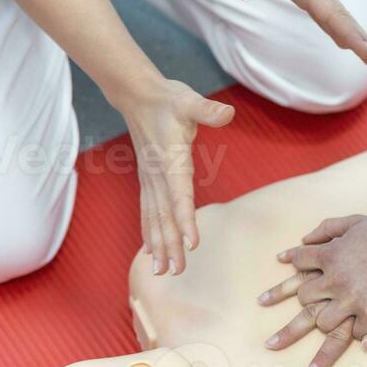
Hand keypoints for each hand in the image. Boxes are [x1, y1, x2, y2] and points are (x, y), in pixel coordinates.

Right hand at [115, 78, 234, 275]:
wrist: (139, 96)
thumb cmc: (168, 99)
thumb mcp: (189, 100)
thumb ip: (207, 110)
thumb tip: (227, 113)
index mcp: (171, 161)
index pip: (180, 195)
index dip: (185, 220)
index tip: (191, 243)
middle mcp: (158, 176)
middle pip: (164, 215)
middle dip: (170, 244)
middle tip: (176, 271)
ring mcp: (150, 181)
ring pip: (153, 218)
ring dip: (158, 245)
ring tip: (161, 271)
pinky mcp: (148, 181)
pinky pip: (147, 212)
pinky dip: (148, 233)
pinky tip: (149, 252)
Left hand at [256, 216, 366, 366]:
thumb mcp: (357, 221)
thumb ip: (329, 228)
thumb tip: (304, 238)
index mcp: (332, 256)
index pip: (299, 265)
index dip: (285, 277)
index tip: (265, 296)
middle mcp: (337, 279)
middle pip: (305, 301)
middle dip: (296, 317)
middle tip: (274, 341)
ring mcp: (354, 299)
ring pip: (324, 323)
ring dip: (322, 332)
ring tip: (312, 360)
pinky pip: (355, 334)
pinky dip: (354, 337)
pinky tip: (354, 344)